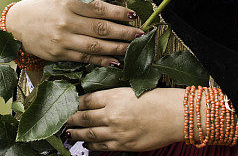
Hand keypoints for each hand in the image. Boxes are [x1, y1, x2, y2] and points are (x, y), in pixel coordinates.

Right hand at [4, 0, 142, 66]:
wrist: (15, 25)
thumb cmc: (40, 9)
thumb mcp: (60, 0)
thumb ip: (81, 5)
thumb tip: (108, 10)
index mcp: (68, 3)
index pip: (99, 9)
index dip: (118, 13)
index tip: (133, 16)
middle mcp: (66, 22)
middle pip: (101, 28)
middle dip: (123, 32)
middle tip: (140, 34)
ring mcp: (63, 40)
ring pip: (95, 46)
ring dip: (117, 48)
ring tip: (132, 48)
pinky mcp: (59, 54)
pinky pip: (85, 59)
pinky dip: (101, 61)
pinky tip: (114, 61)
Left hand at [65, 87, 185, 151]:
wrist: (176, 115)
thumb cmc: (158, 99)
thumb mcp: (132, 89)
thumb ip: (113, 96)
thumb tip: (97, 101)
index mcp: (114, 96)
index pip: (86, 100)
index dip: (75, 102)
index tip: (69, 104)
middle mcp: (112, 114)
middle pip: (84, 117)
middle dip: (70, 119)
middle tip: (62, 120)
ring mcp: (117, 131)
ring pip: (90, 134)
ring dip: (77, 134)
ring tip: (69, 133)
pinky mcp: (124, 145)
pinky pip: (102, 147)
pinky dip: (92, 146)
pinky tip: (87, 145)